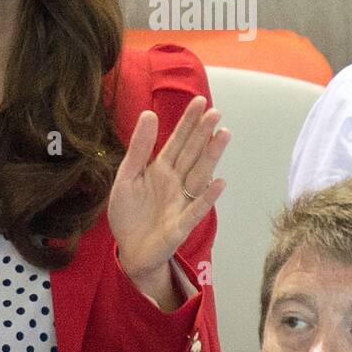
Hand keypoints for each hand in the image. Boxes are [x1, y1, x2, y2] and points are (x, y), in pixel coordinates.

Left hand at [107, 96, 229, 295]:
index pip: (177, 142)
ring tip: (224, 134)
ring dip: (211, 156)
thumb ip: (138, 149)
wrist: (130, 250)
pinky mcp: (181, 225)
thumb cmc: (129, 213)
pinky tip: (219, 182)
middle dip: (202, 134)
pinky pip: (196, 210)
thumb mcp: (126, 177)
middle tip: (215, 112)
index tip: (200, 102)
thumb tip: (148, 114)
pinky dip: (207, 198)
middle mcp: (175, 182)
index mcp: (160, 169)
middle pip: (191, 154)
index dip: (188, 123)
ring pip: (199, 175)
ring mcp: (181, 202)